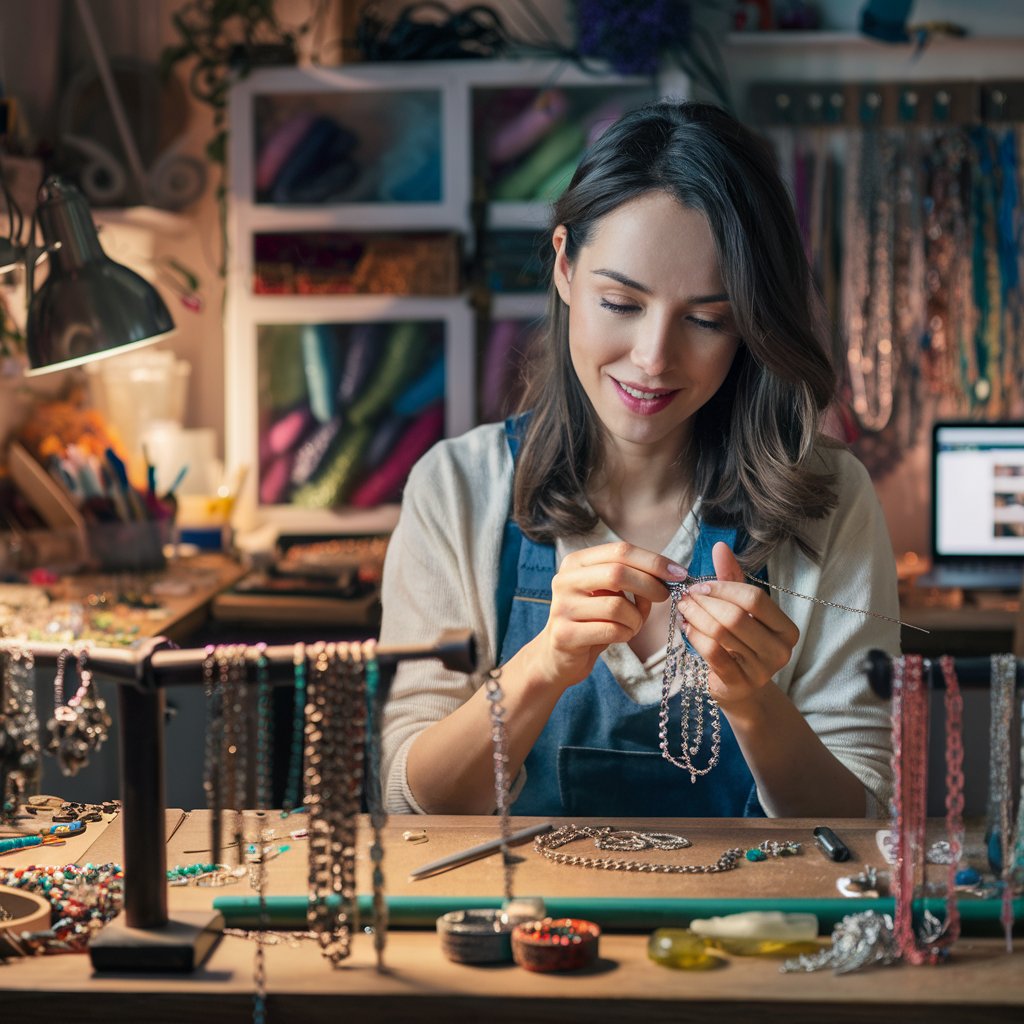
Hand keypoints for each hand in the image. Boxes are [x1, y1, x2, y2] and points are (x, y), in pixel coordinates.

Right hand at [526, 541, 682, 690]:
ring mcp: (562, 607)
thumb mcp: (609, 592)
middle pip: (618, 573)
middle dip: (650, 585)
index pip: (621, 550)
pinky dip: (627, 634)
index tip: (679, 573)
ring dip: (637, 618)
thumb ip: (632, 578)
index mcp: (576, 562)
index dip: (653, 561)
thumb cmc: (593, 619)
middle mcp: (565, 580)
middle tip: (665, 596)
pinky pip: (612, 630)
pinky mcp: (565, 634)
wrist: (559, 655)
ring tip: (634, 624)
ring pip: (618, 606)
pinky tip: (622, 635)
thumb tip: (671, 575)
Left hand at [676, 541, 798, 707]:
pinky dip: (694, 635)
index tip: (700, 585)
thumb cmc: (741, 643)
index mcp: (786, 629)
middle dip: (705, 602)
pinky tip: (686, 627)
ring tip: (683, 608)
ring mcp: (761, 670)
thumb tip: (720, 546)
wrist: (741, 689)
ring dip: (696, 616)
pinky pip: (711, 652)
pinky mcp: (738, 683)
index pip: (755, 599)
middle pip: (736, 615)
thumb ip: (732, 578)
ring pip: (721, 633)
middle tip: (685, 596)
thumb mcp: (740, 610)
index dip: (724, 588)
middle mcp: (780, 651)